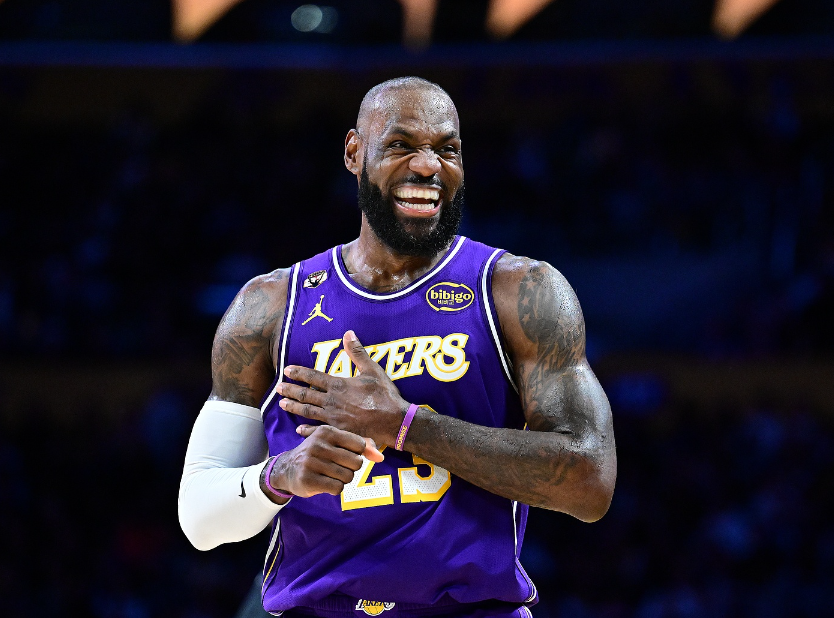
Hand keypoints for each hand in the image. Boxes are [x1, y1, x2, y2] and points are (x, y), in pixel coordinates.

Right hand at [264, 425, 383, 500]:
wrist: (287, 469)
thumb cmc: (318, 454)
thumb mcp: (335, 443)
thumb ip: (360, 446)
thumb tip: (380, 457)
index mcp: (327, 431)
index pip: (359, 445)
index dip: (357, 454)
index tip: (346, 454)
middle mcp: (318, 444)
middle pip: (356, 462)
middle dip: (351, 468)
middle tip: (337, 466)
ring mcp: (311, 462)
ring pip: (348, 477)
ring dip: (343, 479)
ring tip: (330, 474)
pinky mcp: (308, 480)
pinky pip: (337, 488)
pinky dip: (335, 488)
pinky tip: (325, 483)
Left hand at [276, 330, 408, 446]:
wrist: (393, 421)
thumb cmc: (385, 395)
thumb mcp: (372, 369)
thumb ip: (357, 352)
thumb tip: (348, 333)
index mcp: (338, 385)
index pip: (313, 377)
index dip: (299, 373)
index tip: (286, 370)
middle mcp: (332, 401)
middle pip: (306, 394)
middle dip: (290, 390)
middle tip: (278, 388)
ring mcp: (334, 418)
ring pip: (308, 411)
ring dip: (294, 407)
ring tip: (282, 404)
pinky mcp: (339, 431)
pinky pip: (318, 431)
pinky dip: (307, 430)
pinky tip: (299, 430)